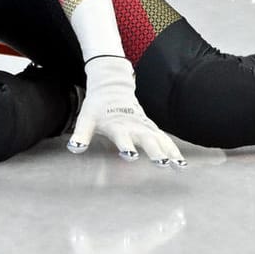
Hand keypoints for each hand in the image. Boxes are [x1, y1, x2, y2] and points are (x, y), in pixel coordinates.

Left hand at [67, 56, 185, 167]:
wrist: (111, 87)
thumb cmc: (97, 106)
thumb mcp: (86, 119)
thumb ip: (81, 134)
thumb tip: (74, 149)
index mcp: (117, 124)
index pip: (122, 137)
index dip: (126, 146)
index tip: (131, 156)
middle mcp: (134, 125)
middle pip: (147, 139)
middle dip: (155, 151)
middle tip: (162, 163)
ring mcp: (144, 126)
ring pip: (160, 139)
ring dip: (169, 151)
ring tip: (178, 166)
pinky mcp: (150, 126)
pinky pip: (164, 139)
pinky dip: (172, 149)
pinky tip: (180, 163)